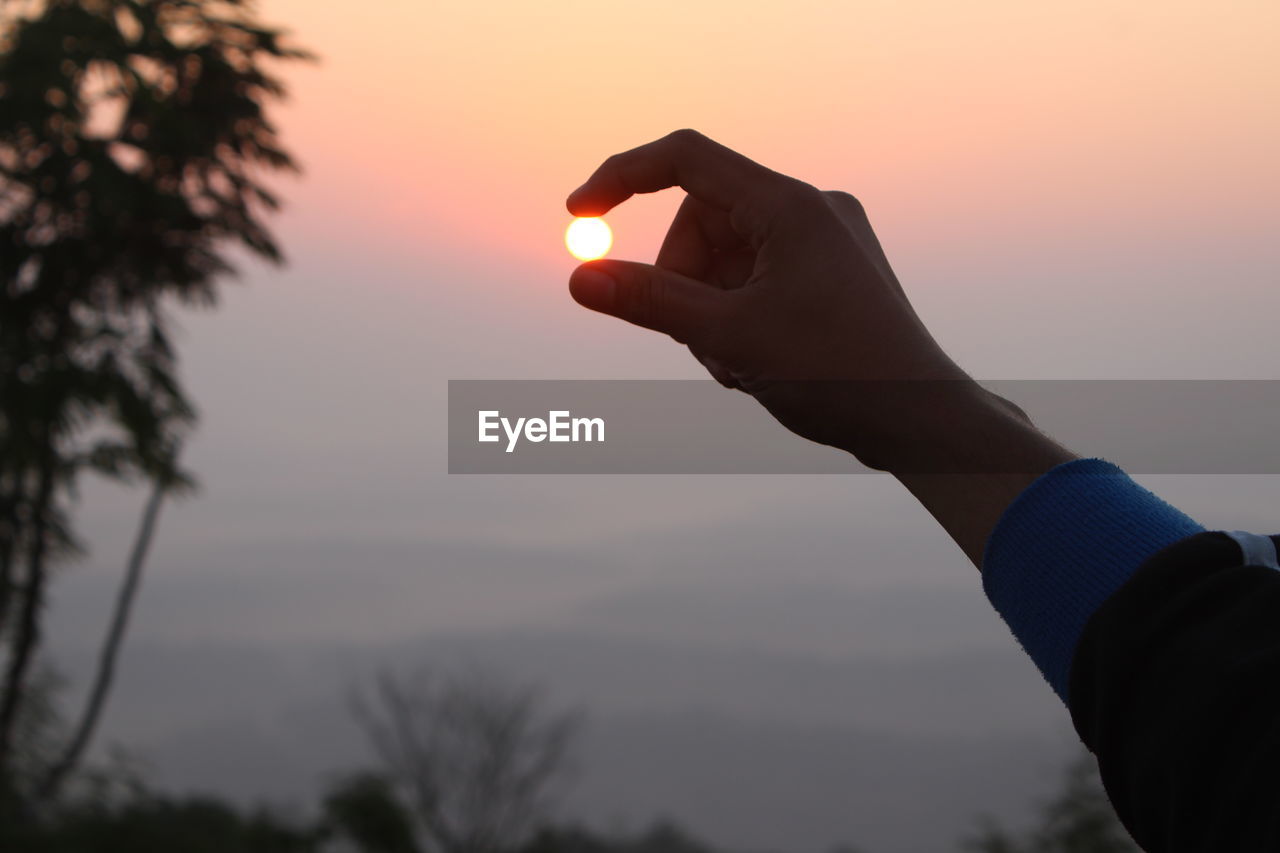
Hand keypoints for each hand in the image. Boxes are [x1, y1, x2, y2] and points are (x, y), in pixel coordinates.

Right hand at [566, 129, 976, 470]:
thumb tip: (582, 277)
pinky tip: (756, 365)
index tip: (578, 215)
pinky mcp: (829, 273)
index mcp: (790, 206)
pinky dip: (738, 316)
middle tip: (694, 339)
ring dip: (708, 309)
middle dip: (681, 279)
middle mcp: (811, 210)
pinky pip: (757, 278)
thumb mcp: (728, 338)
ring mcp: (824, 241)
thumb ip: (649, 302)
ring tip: (734, 364)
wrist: (920, 419)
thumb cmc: (839, 374)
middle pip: (702, 221)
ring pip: (726, 258)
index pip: (685, 159)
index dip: (621, 178)